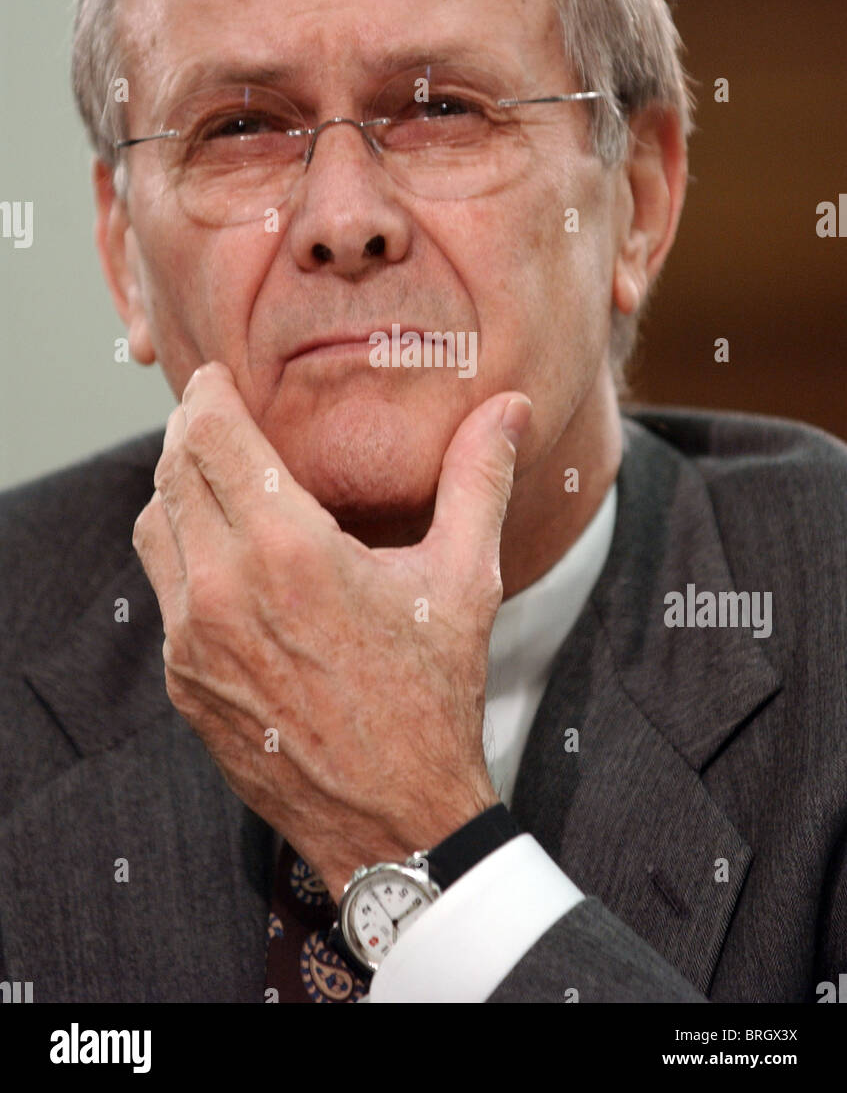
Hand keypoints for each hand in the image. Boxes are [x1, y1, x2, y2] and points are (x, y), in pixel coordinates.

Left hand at [132, 361, 531, 899]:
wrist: (394, 818)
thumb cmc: (433, 696)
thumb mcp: (464, 580)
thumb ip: (479, 479)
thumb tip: (510, 408)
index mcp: (290, 550)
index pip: (214, 436)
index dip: (208, 393)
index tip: (217, 375)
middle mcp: (225, 588)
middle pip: (174, 471)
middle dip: (188, 429)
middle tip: (213, 410)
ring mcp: (194, 639)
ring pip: (154, 527)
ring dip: (176, 487)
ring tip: (214, 474)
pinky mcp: (183, 680)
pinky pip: (162, 589)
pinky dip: (179, 551)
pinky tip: (221, 553)